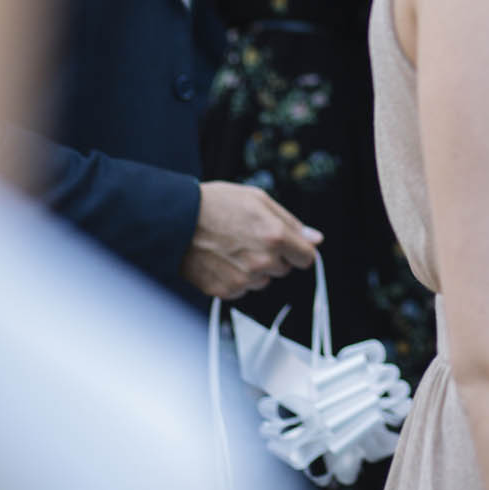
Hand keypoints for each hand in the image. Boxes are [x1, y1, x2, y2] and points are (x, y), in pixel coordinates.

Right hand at [180, 181, 320, 299]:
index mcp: (275, 236)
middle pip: (284, 269)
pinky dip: (235, 279)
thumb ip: (291, 222)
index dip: (300, 250)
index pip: (307, 257)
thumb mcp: (258, 200)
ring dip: (255, 269)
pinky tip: (222, 261)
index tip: (293, 247)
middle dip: (275, 256)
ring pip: (263, 280)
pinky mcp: (223, 290)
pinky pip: (242, 290)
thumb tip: (314, 238)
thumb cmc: (213, 205)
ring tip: (233, 248)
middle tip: (251, 239)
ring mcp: (242, 278)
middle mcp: (261, 261)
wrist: (174, 220)